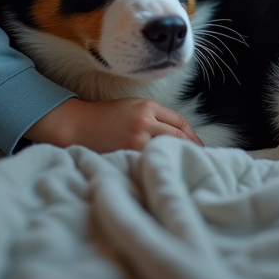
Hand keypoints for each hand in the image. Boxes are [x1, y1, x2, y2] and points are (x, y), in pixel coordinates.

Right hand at [23, 97, 203, 151]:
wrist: (78, 126)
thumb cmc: (106, 117)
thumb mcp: (132, 107)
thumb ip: (154, 117)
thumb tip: (179, 136)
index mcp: (147, 106)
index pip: (180, 121)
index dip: (192, 136)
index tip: (199, 146)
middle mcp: (144, 120)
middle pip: (179, 135)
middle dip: (191, 148)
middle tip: (200, 160)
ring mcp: (136, 138)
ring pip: (167, 148)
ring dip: (178, 158)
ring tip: (186, 168)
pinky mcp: (128, 152)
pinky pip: (151, 159)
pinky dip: (160, 165)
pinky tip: (164, 172)